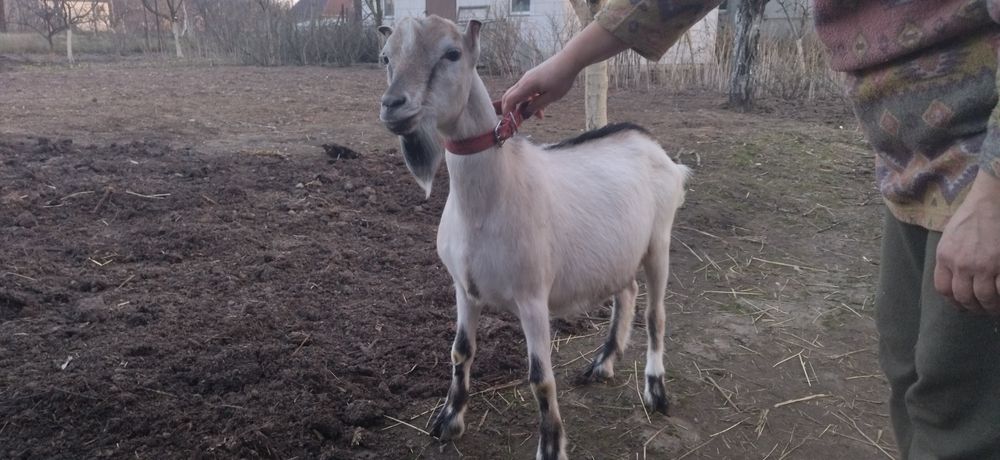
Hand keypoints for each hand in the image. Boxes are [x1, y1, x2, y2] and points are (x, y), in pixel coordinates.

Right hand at [501, 22, 627, 116]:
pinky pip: (527, 89)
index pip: (510, 100)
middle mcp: (524, 80)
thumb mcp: (551, 97)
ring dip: (526, 105)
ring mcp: (529, 77)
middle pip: (510, 96)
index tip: (509, 121)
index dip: (507, 111)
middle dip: (512, 109)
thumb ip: (536, 106)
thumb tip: (525, 114)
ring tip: (540, 115)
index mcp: (527, 85)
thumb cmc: (562, 78)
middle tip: (518, 119)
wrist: (569, 60)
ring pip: (520, 94)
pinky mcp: (534, 76)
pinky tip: (542, 104)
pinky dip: (531, 98)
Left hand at [934, 173, 999, 314]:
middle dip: (974, 307)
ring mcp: (982, 265)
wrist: (992, 201)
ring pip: (984, 298)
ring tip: (996, 307)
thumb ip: (949, 257)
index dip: (954, 301)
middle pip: (963, 297)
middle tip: (983, 309)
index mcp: (944, 256)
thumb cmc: (973, 214)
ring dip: (991, 306)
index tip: (963, 305)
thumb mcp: (950, 236)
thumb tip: (954, 277)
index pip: (943, 289)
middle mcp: (960, 264)